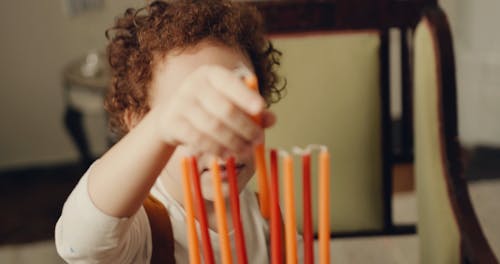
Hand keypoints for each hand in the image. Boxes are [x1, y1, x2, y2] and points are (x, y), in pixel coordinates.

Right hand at [153, 65, 275, 156]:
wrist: (172, 116)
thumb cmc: (210, 106)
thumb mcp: (230, 101)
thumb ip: (252, 110)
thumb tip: (272, 119)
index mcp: (212, 74)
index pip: (231, 83)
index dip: (246, 96)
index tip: (260, 108)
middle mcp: (194, 84)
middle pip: (225, 109)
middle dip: (245, 127)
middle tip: (257, 141)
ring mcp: (181, 102)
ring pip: (212, 126)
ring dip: (233, 142)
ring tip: (246, 151)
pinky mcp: (172, 122)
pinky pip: (198, 138)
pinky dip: (216, 148)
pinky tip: (228, 155)